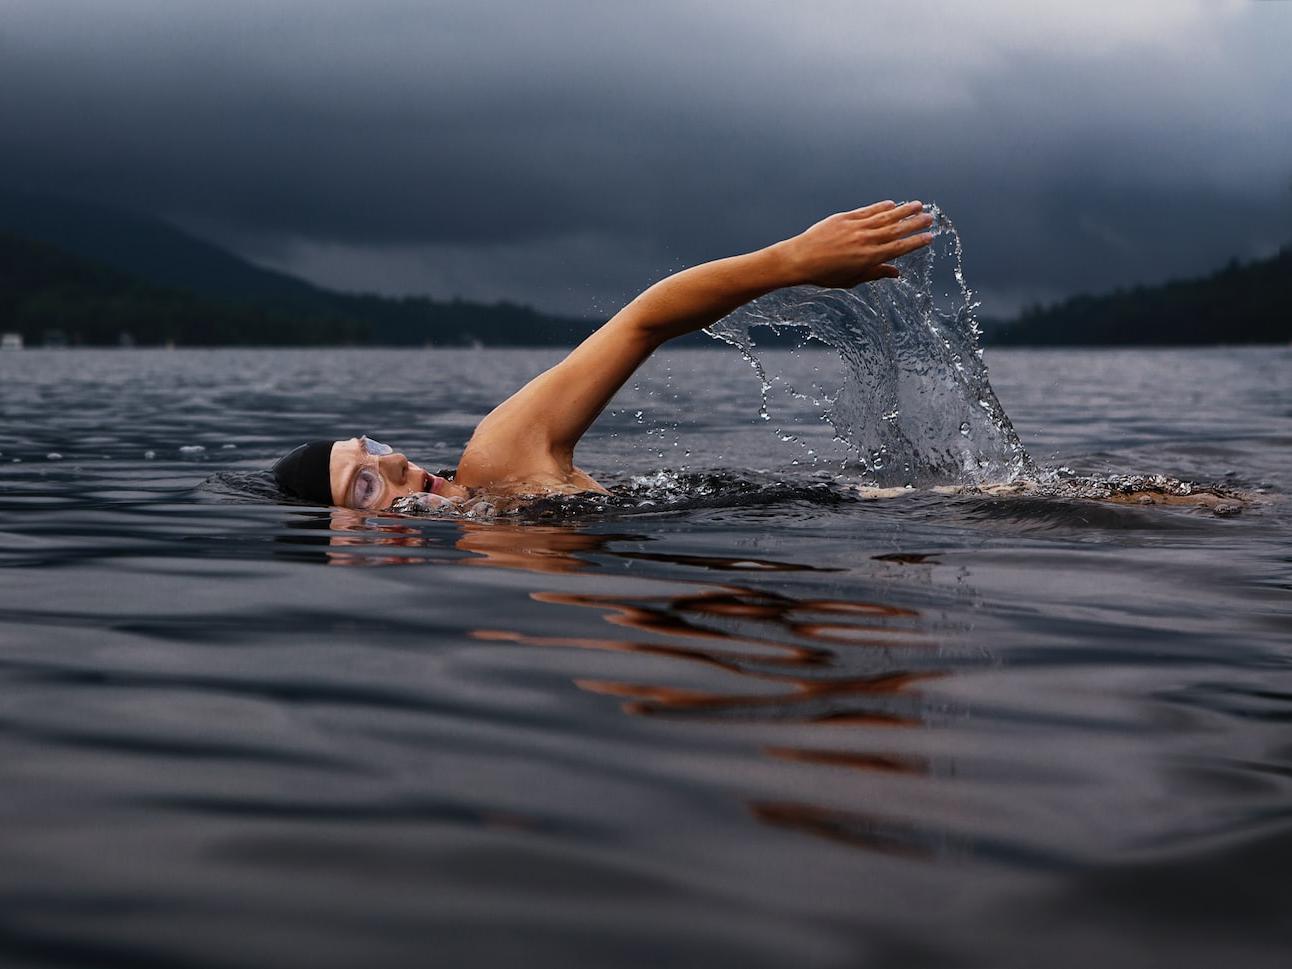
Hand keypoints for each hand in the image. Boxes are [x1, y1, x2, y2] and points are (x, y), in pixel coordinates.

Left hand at [775, 200, 934, 287]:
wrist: (800, 259)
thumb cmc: (825, 274)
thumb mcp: (852, 279)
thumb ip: (875, 274)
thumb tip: (896, 273)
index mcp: (870, 258)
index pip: (899, 248)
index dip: (916, 242)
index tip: (929, 237)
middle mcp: (866, 240)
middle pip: (897, 230)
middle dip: (915, 223)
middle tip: (930, 217)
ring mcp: (856, 227)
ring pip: (885, 216)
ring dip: (903, 210)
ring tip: (918, 205)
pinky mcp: (845, 218)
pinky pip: (868, 210)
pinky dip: (881, 206)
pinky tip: (892, 204)